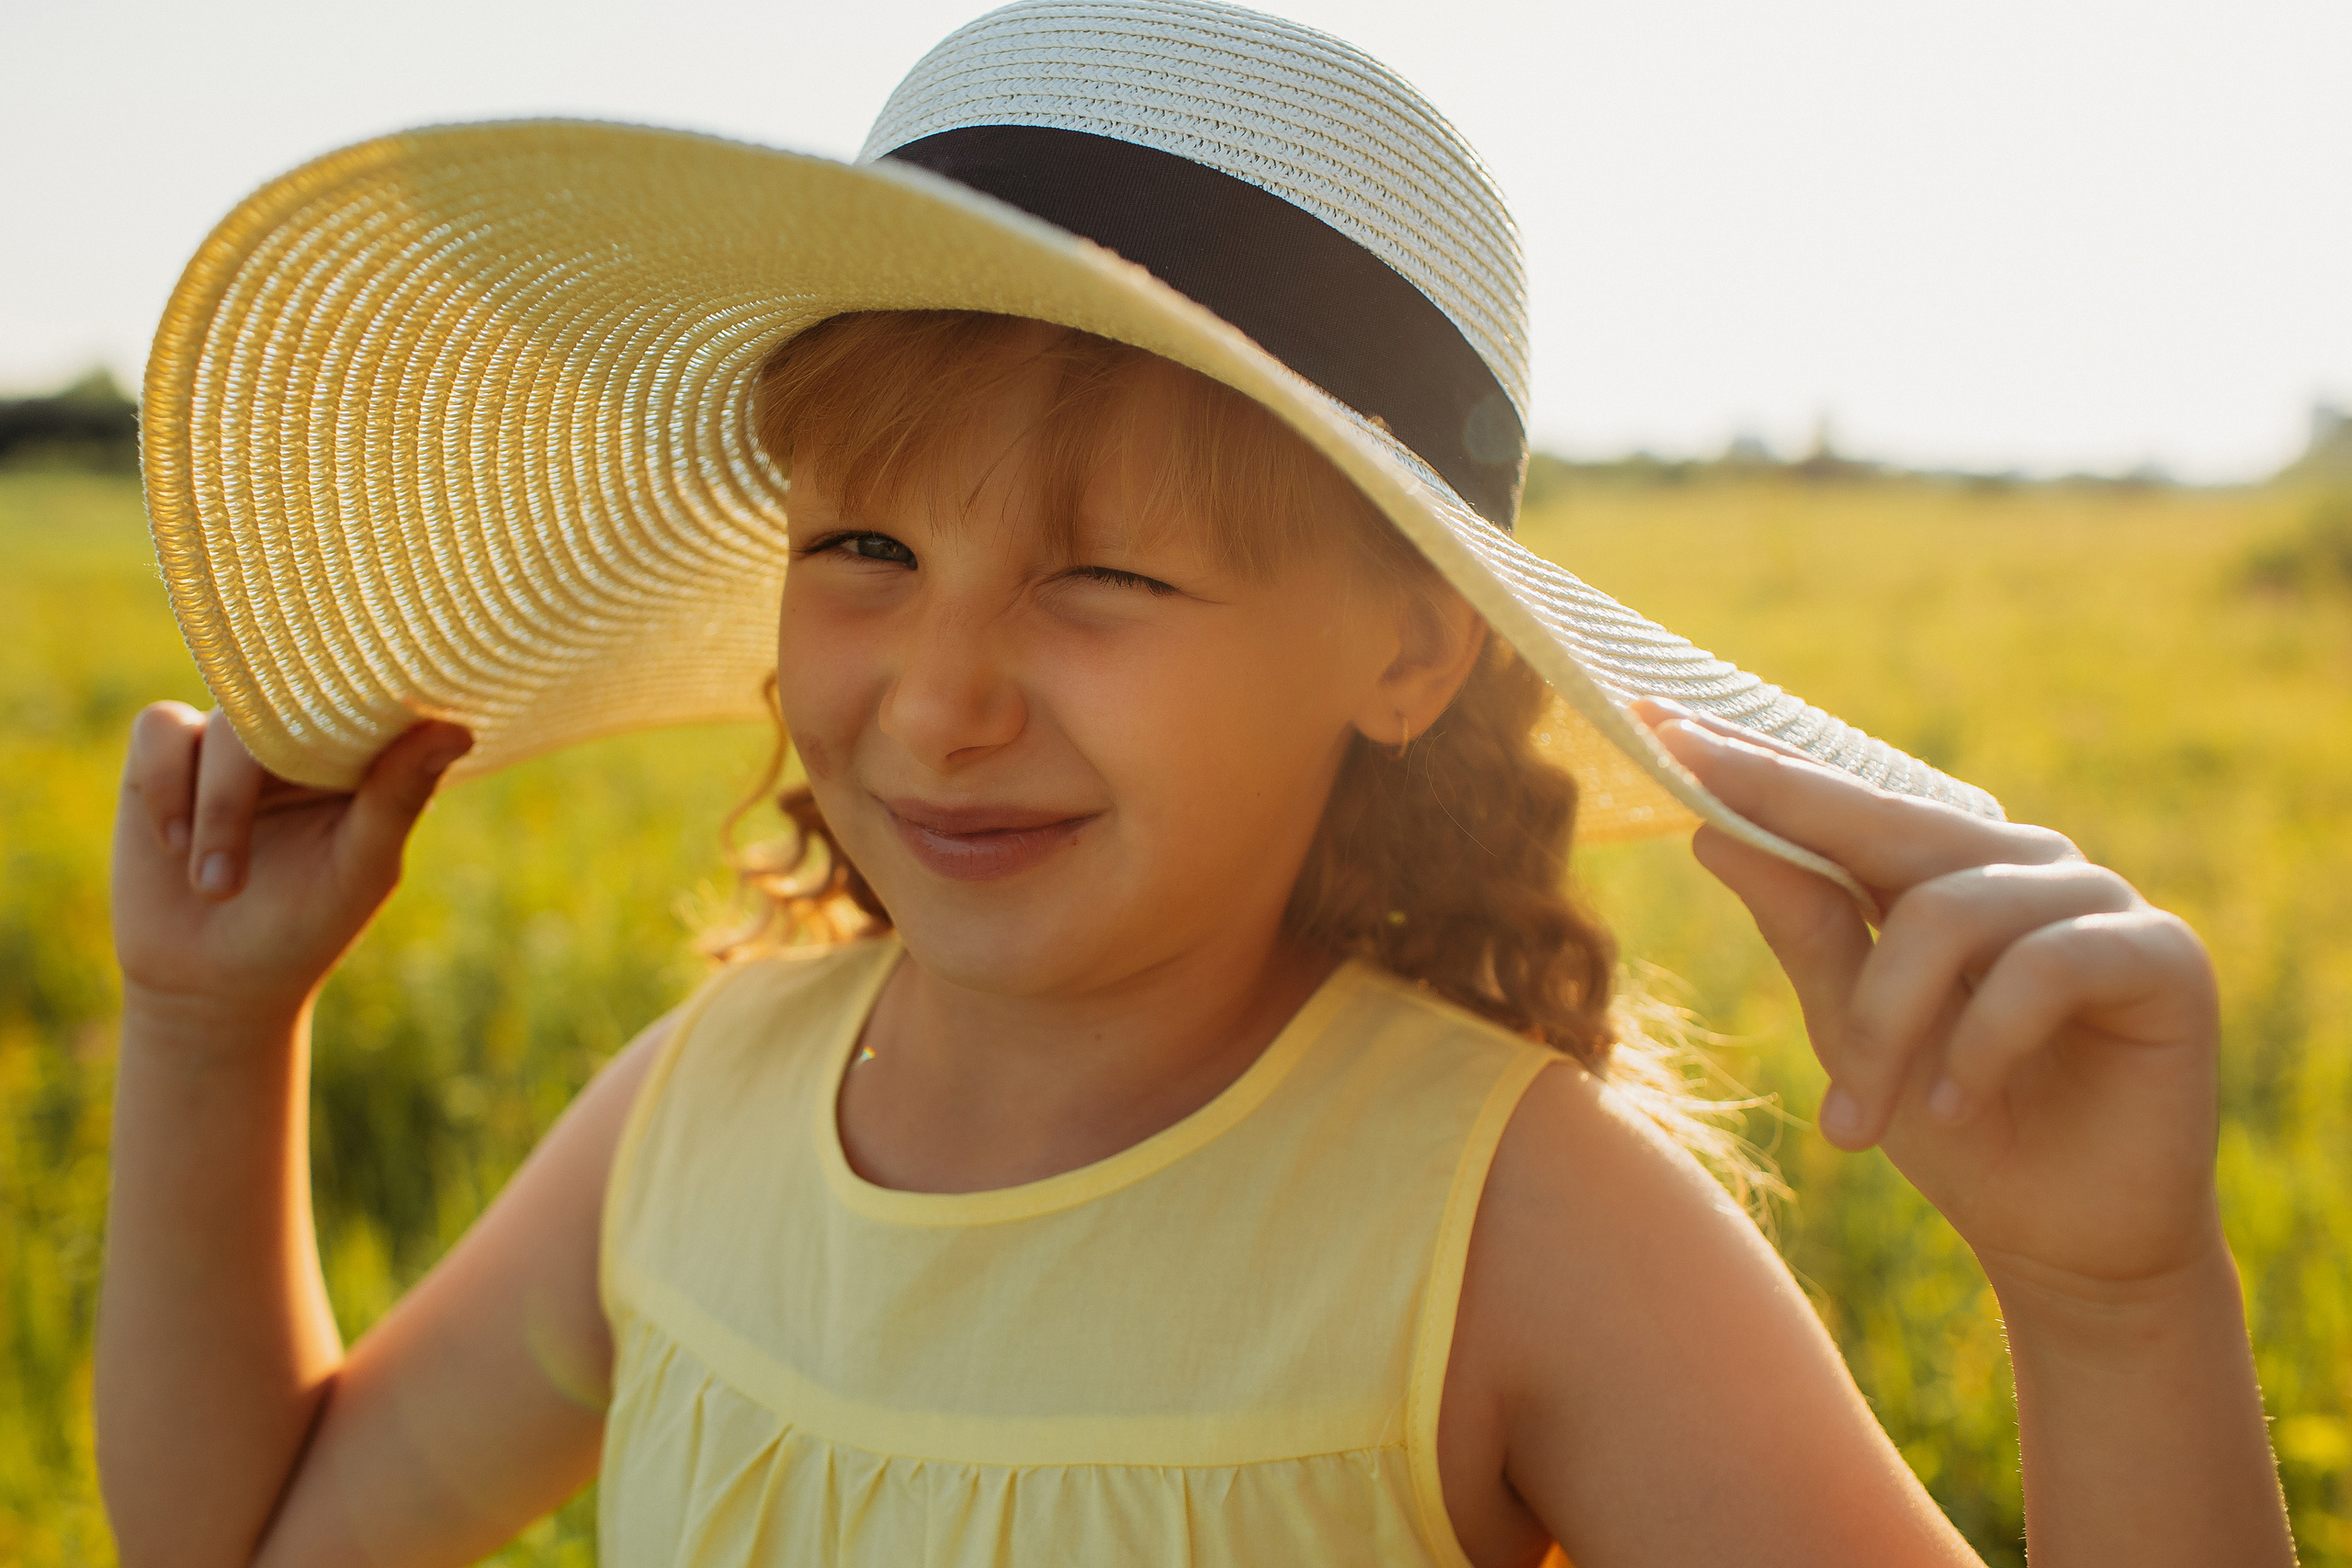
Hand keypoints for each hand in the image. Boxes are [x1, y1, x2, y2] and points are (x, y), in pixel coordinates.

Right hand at [111, 703, 472, 1034]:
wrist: (210, 982)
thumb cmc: (304, 927)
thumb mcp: (360, 867)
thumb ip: (398, 797)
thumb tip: (457, 729)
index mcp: (359, 757)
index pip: (369, 698)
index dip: (363, 701)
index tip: (351, 751)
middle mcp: (296, 739)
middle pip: (285, 707)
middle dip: (260, 785)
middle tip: (243, 873)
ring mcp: (231, 745)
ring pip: (221, 726)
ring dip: (217, 809)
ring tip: (216, 886)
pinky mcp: (166, 755)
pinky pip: (160, 729)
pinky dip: (166, 788)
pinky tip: (176, 846)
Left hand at [1637, 700, 2223, 1301]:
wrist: (2065, 1241)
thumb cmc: (1952, 1127)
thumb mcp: (1851, 1028)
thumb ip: (1800, 926)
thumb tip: (1712, 830)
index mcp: (1941, 869)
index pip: (1838, 797)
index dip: (1750, 762)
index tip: (1651, 723)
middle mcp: (2017, 863)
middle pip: (1884, 819)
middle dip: (1782, 814)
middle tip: (1696, 808)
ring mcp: (2094, 898)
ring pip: (1946, 913)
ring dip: (1888, 1025)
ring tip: (1858, 1122)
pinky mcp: (2161, 954)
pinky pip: (2043, 967)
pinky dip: (1980, 1042)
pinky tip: (1955, 1106)